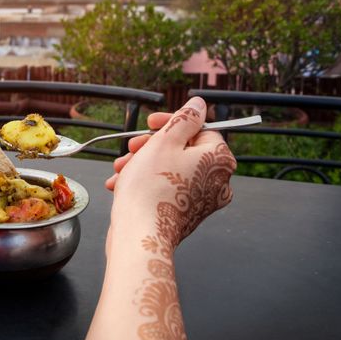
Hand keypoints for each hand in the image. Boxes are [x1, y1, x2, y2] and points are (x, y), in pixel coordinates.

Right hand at [108, 97, 236, 254]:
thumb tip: (198, 105)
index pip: (200, 128)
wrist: (139, 234)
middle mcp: (218, 181)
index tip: (150, 123)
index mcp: (219, 160)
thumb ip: (184, 119)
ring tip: (121, 169)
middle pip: (183, 149)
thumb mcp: (165, 141)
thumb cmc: (151, 188)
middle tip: (132, 148)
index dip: (171, 123)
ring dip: (142, 164)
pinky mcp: (185, 214)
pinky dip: (145, 183)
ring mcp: (202, 201)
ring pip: (170, 169)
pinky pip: (166, 189)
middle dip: (151, 146)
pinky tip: (122, 184)